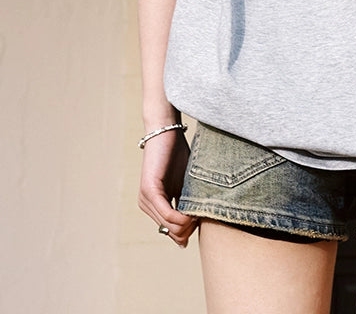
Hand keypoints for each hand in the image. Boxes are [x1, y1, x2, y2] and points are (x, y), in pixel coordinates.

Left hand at [138, 129, 197, 247]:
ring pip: (170, 226)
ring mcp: (146, 199)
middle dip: (189, 229)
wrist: (166, 131)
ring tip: (201, 212)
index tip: (203, 219)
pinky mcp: (149, 191)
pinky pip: (167, 214)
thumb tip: (193, 229)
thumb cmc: (178, 154)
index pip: (172, 231)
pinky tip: (193, 213)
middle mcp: (146, 205)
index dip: (189, 231)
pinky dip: (181, 218)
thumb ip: (186, 203)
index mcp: (154, 205)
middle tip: (203, 216)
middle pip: (172, 232)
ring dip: (188, 223)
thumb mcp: (184, 184)